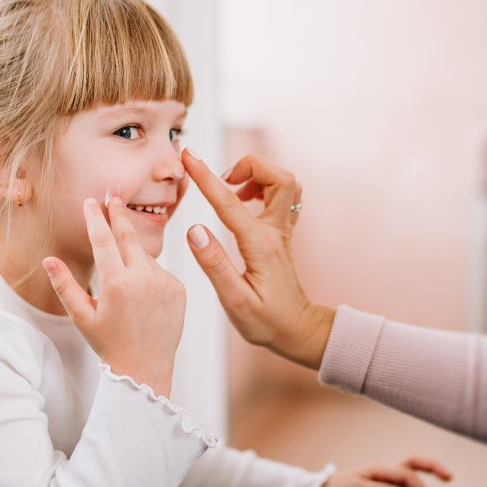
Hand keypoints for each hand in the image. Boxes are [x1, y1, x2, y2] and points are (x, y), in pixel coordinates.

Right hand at [43, 196, 185, 397]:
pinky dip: (148, 275)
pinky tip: (141, 296)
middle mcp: (143, 279)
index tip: (91, 201)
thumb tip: (48, 259)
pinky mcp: (179, 289)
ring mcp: (164, 283)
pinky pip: (159, 271)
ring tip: (123, 283)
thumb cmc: (108, 344)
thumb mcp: (82, 317)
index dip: (95, 218)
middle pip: (127, 236)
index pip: (103, 240)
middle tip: (113, 195)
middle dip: (118, 214)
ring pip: (143, 257)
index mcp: (116, 284)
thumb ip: (65, 285)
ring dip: (131, 256)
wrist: (145, 371)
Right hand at [182, 149, 334, 368]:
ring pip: (285, 182)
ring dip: (258, 174)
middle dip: (249, 166)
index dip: (207, 177)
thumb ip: (214, 264)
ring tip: (232, 189)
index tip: (190, 157)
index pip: (230, 203)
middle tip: (224, 179)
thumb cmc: (265, 321)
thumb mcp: (234, 301)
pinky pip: (282, 195)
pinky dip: (263, 186)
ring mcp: (282, 231)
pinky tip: (244, 201)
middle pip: (279, 177)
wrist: (296, 329)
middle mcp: (276, 232)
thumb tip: (195, 229)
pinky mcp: (282, 233)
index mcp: (260, 246)